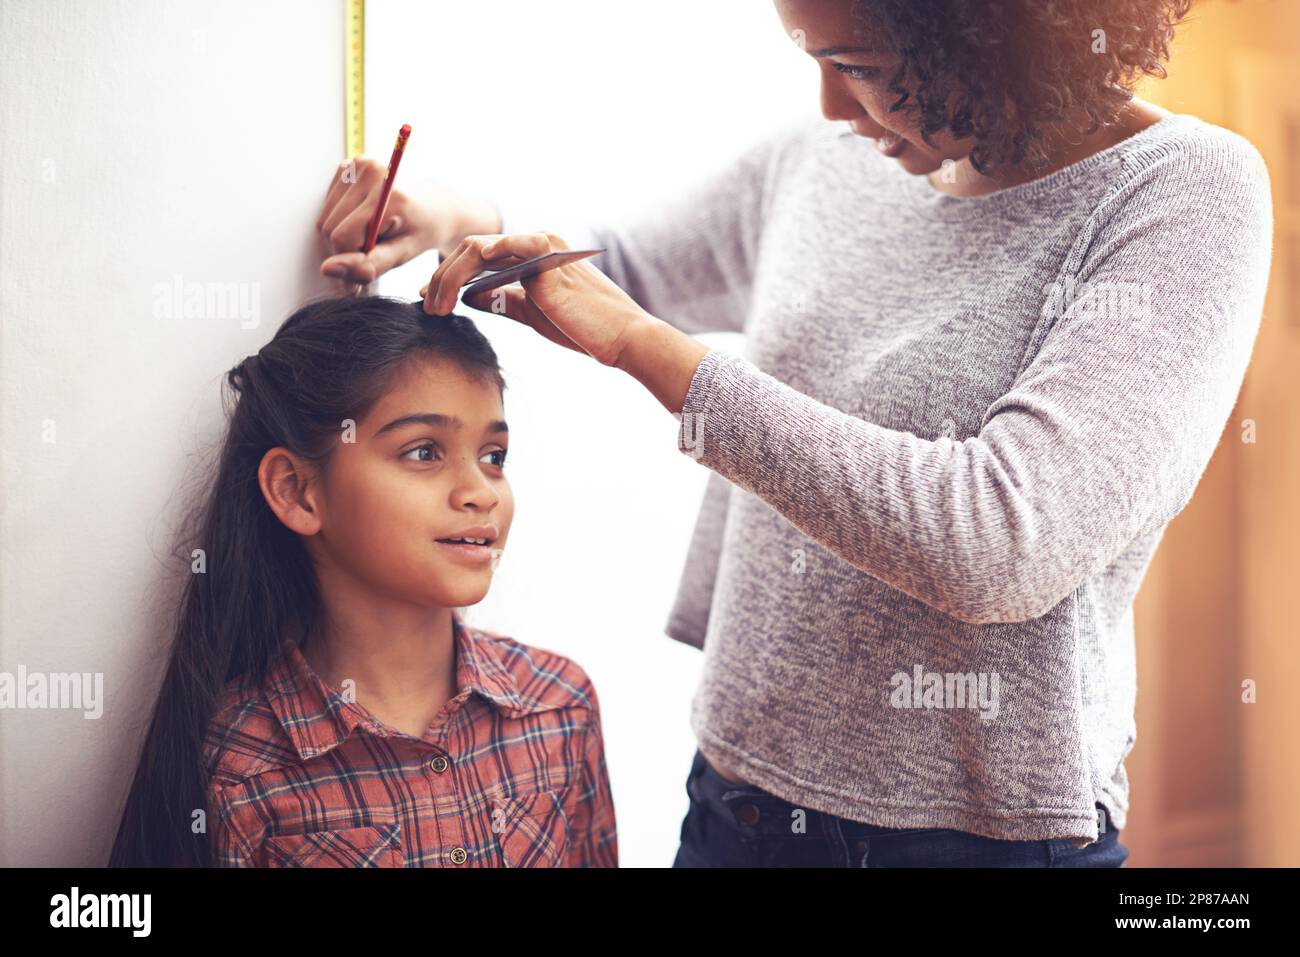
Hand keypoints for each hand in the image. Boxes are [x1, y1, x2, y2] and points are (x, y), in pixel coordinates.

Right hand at [315, 156, 498, 285]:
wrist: (436, 205)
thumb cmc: (422, 232)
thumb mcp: (403, 255)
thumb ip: (368, 265)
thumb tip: (327, 269)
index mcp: (388, 196)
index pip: (342, 238)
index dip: (350, 259)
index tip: (368, 267)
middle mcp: (370, 172)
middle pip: (329, 228)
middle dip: (346, 248)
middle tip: (373, 249)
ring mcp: (358, 165)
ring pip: (324, 218)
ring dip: (343, 235)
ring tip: (372, 235)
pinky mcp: (349, 165)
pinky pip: (328, 205)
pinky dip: (341, 219)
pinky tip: (364, 220)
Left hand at [420, 231, 651, 368]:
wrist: (621, 338)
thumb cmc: (584, 329)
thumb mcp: (532, 313)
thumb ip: (501, 301)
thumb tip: (468, 297)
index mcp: (535, 252)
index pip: (481, 255)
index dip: (449, 276)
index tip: (429, 299)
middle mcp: (536, 242)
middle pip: (473, 248)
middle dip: (441, 277)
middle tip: (426, 306)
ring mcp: (539, 246)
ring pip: (476, 248)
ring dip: (447, 277)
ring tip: (435, 306)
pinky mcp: (543, 258)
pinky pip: (496, 253)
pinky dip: (469, 268)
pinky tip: (454, 292)